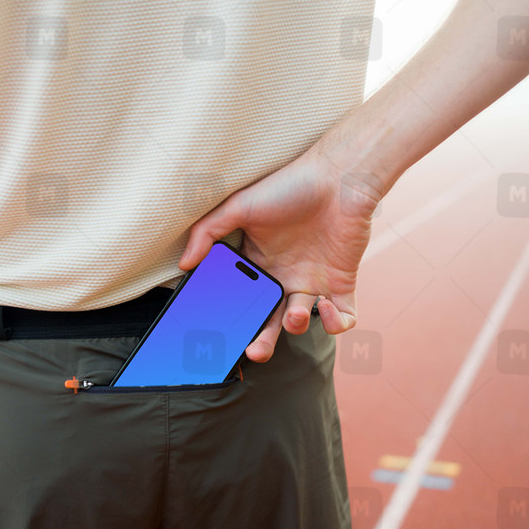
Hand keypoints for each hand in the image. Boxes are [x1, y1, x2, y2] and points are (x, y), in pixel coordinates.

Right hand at [178, 146, 381, 361]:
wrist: (338, 177)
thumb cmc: (289, 186)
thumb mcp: (238, 206)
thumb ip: (207, 233)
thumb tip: (185, 264)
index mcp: (257, 265)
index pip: (242, 301)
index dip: (233, 320)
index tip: (223, 333)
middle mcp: (283, 278)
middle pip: (268, 322)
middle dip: (261, 342)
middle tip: (254, 351)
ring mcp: (313, 283)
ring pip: (300, 324)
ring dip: (295, 327)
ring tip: (293, 314)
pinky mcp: (341, 285)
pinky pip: (343, 319)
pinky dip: (337, 324)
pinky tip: (325, 308)